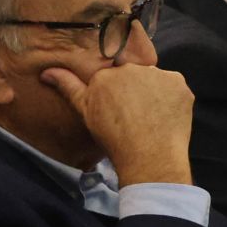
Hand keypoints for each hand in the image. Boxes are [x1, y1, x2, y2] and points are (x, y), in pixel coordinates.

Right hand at [40, 63, 193, 186]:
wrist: (148, 157)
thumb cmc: (113, 138)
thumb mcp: (86, 112)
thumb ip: (69, 87)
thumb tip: (46, 71)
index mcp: (107, 74)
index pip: (111, 75)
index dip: (115, 92)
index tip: (118, 108)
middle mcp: (133, 68)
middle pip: (134, 74)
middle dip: (134, 89)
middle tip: (135, 114)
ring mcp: (159, 75)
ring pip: (155, 79)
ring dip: (153, 92)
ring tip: (151, 117)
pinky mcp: (180, 84)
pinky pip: (174, 86)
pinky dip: (171, 98)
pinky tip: (165, 116)